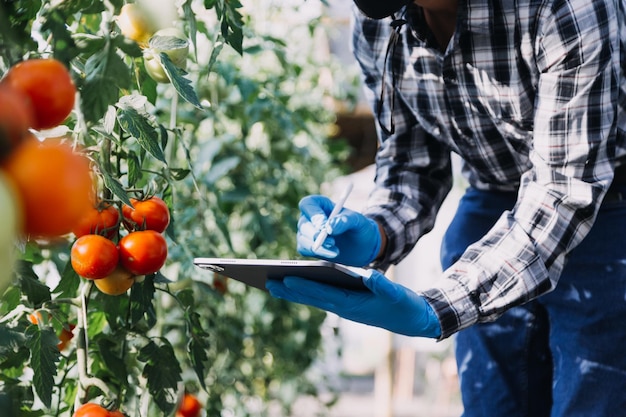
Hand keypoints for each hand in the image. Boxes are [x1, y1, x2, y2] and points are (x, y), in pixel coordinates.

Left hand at [266, 270, 440, 337]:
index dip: (305, 286)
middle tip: (267, 283)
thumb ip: (384, 286)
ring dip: (293, 292)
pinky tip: (294, 285)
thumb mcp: (398, 295)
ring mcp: (343, 307)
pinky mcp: (345, 304)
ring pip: (314, 298)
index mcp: (353, 304)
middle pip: (312, 298)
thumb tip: (371, 275)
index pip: (324, 294)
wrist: (411, 319)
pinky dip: (306, 291)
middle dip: (290, 290)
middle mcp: (344, 307)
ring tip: (272, 284)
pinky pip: (321, 297)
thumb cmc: (404, 305)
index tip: (286, 279)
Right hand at [297, 195, 381, 266]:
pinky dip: (319, 253)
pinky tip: (332, 253)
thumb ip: (345, 221)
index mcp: (319, 203)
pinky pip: (306, 249)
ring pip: (303, 239)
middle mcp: (310, 216)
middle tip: (331, 242)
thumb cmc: (358, 227)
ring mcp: (306, 231)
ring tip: (337, 250)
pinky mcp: (307, 245)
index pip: (308, 205)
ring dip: (319, 246)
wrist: (361, 245)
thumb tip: (330, 227)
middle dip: (316, 234)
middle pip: (303, 224)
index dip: (314, 215)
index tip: (324, 226)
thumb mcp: (357, 220)